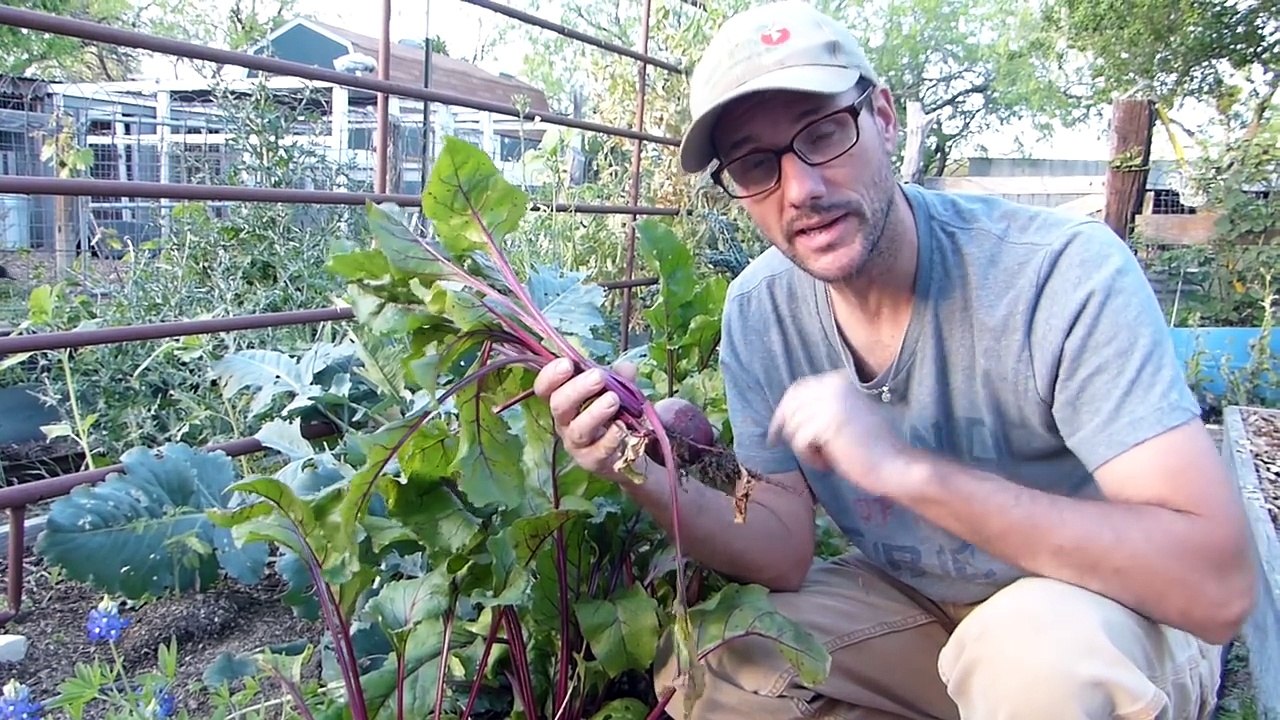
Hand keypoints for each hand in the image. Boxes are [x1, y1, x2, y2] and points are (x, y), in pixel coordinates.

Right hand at [533, 357, 639, 479]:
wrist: (631, 451)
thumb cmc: (615, 414)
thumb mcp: (617, 389)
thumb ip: (620, 377)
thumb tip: (627, 367)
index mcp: (564, 400)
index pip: (544, 388)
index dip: (550, 375)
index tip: (567, 363)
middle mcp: (565, 422)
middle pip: (559, 406)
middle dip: (577, 389)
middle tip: (598, 376)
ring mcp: (577, 444)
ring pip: (578, 430)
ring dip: (595, 412)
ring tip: (613, 399)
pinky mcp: (593, 461)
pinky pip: (598, 451)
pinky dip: (610, 437)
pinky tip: (621, 426)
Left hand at [767, 369, 909, 495]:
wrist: (894, 465)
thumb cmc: (870, 447)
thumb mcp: (844, 416)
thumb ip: (820, 408)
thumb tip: (784, 414)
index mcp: (839, 380)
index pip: (798, 389)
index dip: (784, 410)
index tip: (775, 429)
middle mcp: (833, 385)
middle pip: (790, 404)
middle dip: (781, 425)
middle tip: (775, 443)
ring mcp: (831, 403)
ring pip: (793, 426)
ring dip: (804, 448)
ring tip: (825, 459)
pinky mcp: (828, 424)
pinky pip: (799, 442)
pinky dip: (809, 458)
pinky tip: (828, 465)